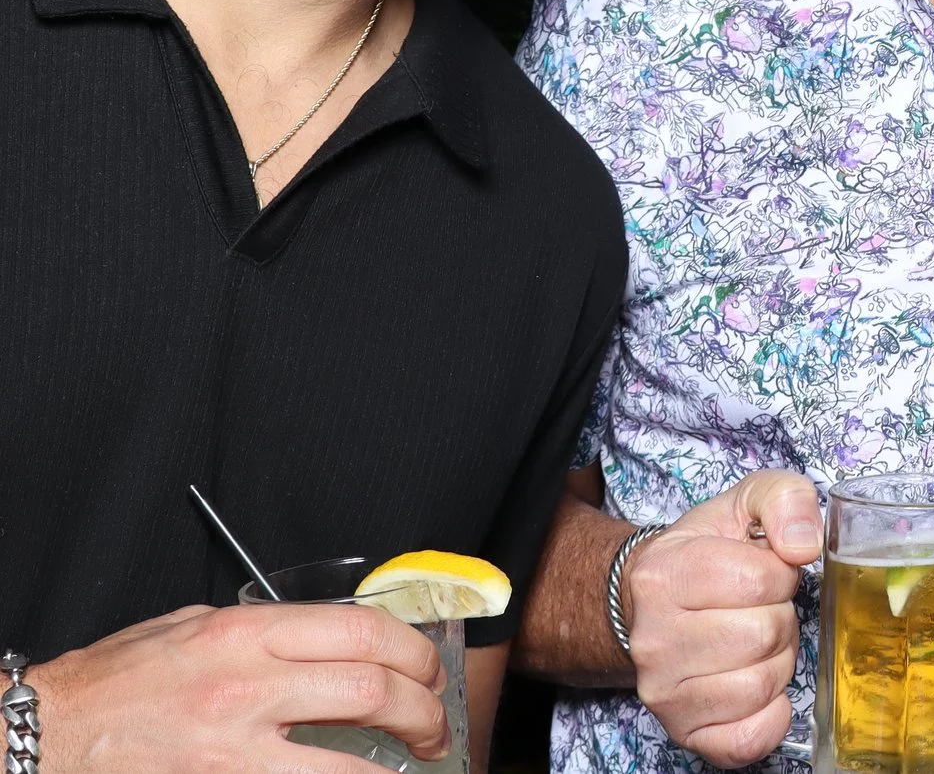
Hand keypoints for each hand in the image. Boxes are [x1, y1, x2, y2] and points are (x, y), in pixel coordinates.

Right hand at [33, 601, 448, 773]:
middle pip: (372, 687)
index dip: (415, 651)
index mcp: (242, 631)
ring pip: (348, 756)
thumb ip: (259, 631)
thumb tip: (324, 637)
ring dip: (397, 762)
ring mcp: (233, 747)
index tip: (429, 670)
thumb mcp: (189, 627)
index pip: (363, 631)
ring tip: (417, 761)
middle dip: (424, 707)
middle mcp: (244, 684)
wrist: (45, 737)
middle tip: (436, 724)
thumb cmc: (112, 683)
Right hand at [623, 470, 822, 766]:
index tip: (762, 572)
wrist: (652, 601)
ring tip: (753, 642)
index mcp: (664, 576)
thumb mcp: (743, 503)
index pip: (759, 579)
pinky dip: (771, 715)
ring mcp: (664, 693)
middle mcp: (653, 640)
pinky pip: (749, 740)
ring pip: (761, 686)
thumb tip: (805, 545)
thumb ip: (785, 499)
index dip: (778, 574)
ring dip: (776, 662)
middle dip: (779, 617)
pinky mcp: (684, 732)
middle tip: (758, 609)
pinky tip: (759, 685)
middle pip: (764, 635)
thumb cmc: (706, 552)